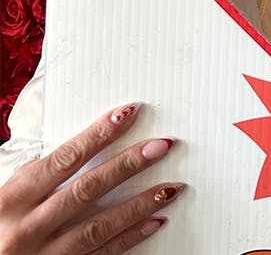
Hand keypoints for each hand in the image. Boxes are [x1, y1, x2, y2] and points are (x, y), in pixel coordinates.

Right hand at [0, 103, 182, 253]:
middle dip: (128, 164)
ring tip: (171, 187)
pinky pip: (103, 254)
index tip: (127, 113)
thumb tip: (85, 145)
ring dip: (140, 204)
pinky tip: (155, 220)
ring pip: (100, 224)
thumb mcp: (7, 199)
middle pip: (88, 188)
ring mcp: (46, 253)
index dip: (98, 134)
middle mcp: (28, 227)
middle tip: (160, 146)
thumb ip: (40, 176)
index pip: (64, 159)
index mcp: (13, 199)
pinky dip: (131, 236)